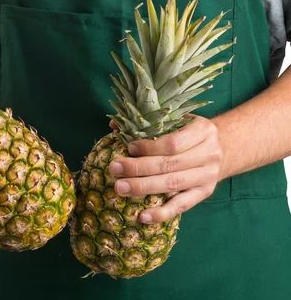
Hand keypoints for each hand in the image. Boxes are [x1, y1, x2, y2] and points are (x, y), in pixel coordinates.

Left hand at [108, 115, 223, 223]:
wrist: (224, 148)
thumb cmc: (190, 132)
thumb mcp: (178, 120)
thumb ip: (149, 122)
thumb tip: (114, 125)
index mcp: (203, 131)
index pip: (172, 143)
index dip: (148, 147)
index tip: (128, 147)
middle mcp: (209, 154)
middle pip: (169, 164)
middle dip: (138, 168)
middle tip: (114, 169)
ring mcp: (208, 176)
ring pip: (173, 184)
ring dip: (143, 187)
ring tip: (120, 188)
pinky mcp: (204, 193)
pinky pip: (182, 206)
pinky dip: (162, 213)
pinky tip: (143, 217)